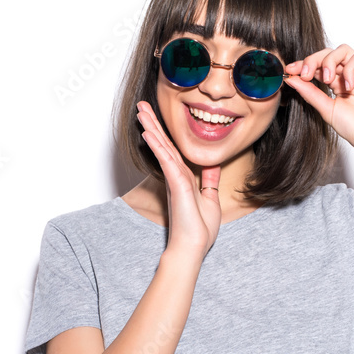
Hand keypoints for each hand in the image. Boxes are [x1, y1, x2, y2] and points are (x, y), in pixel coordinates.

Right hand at [136, 101, 220, 258]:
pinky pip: (166, 160)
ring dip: (151, 128)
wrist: (193, 247)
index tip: (156, 118)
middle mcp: (175, 176)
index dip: (164, 133)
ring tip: (141, 111)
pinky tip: (149, 132)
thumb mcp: (210, 199)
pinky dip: (158, 145)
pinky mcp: (176, 184)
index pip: (173, 150)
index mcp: (183, 178)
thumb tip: (212, 166)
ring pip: (162, 148)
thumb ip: (209, 181)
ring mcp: (174, 179)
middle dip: (153, 124)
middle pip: (164, 144)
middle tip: (142, 106)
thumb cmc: (199, 229)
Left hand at [283, 44, 353, 155]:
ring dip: (329, 62)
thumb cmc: (353, 127)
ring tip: (327, 79)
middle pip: (328, 53)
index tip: (289, 70)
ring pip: (342, 50)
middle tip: (305, 74)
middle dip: (312, 60)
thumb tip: (290, 78)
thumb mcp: (325, 108)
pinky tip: (347, 87)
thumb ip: (310, 92)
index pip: (318, 66)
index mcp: (336, 83)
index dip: (303, 65)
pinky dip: (349, 70)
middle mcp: (348, 74)